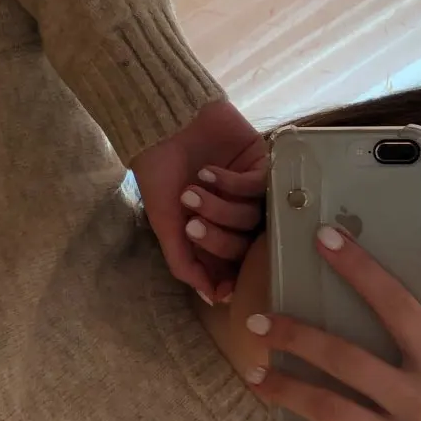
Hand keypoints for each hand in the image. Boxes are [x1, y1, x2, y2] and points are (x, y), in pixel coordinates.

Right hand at [130, 101, 266, 304]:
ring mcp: (251, 188)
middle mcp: (235, 212)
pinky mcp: (262, 162)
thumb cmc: (157, 171)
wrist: (161, 121)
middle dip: (217, 237)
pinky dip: (234, 183)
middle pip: (244, 242)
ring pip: (253, 215)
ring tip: (193, 190)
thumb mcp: (164, 221)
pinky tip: (209, 172)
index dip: (226, 276)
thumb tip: (212, 298)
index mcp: (213, 228)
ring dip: (222, 207)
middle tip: (191, 222)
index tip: (221, 287)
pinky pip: (260, 185)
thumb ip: (184, 261)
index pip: (231, 263)